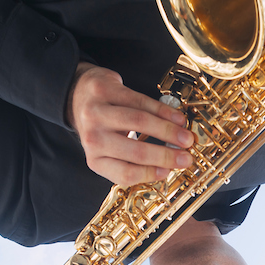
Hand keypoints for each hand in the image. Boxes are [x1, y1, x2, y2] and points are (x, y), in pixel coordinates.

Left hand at [67, 62, 195, 186]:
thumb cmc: (101, 127)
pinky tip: (176, 117)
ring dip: (168, 131)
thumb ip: (133, 158)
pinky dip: (162, 110)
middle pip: (135, 151)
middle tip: (186, 157)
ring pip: (139, 122)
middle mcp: (92, 139)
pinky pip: (140, 100)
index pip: (126, 174)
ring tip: (185, 136)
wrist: (77, 95)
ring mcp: (95, 113)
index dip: (151, 174)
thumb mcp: (110, 149)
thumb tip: (169, 164)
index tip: (170, 171)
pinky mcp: (104, 91)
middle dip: (166, 155)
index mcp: (95, 160)